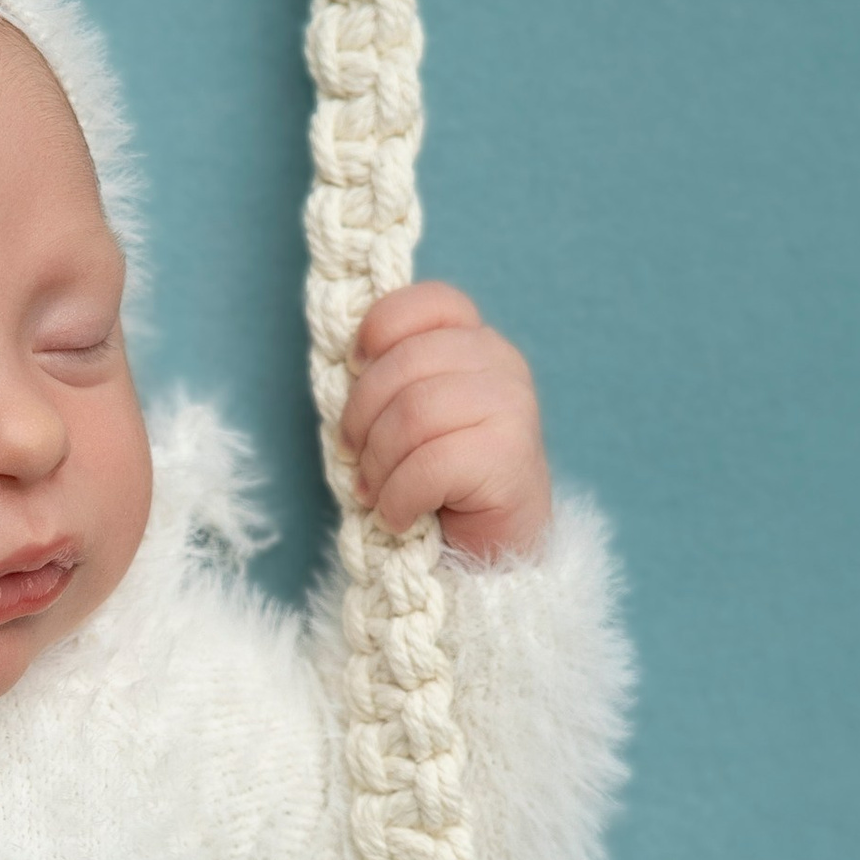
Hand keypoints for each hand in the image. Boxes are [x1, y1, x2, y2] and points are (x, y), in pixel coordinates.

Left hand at [342, 282, 550, 562]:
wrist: (490, 557)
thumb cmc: (435, 485)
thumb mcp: (405, 420)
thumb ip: (389, 382)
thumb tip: (346, 365)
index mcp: (475, 344)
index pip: (428, 303)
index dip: (379, 329)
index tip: (354, 370)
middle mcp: (502, 365)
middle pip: (406, 363)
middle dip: (362, 417)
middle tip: (355, 460)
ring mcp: (513, 407)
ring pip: (415, 413)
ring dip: (378, 464)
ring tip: (377, 492)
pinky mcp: (511, 457)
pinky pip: (431, 464)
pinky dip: (399, 498)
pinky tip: (400, 516)